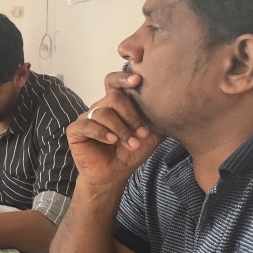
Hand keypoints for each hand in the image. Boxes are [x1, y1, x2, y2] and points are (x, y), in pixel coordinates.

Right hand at [68, 71, 162, 189]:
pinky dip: (102, 133)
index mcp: (116, 104)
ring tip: (131, 143)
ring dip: (120, 129)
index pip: (115, 82)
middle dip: (131, 115)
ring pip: (103, 112)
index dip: (124, 77)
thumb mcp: (150, 135)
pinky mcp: (75, 131)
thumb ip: (159, 119)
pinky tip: (112, 141)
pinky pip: (87, 125)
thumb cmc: (130, 153)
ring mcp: (86, 118)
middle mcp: (100, 107)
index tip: (138, 80)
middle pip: (113, 97)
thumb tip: (177, 104)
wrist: (114, 176)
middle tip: (142, 132)